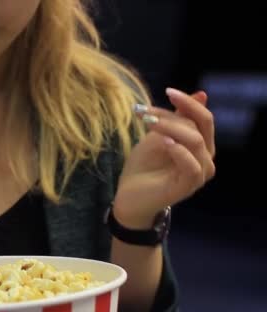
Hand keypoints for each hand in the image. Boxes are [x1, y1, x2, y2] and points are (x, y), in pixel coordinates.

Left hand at [113, 88, 215, 228]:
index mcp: (201, 145)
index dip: (188, 102)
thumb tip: (202, 93)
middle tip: (146, 112)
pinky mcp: (188, 186)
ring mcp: (199, 174)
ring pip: (196, 141)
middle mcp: (206, 158)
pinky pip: (192, 165)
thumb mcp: (158, 136)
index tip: (167, 91)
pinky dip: (179, 150)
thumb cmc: (144, 167)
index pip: (203, 118)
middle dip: (174, 114)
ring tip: (148, 124)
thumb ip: (177, 118)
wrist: (129, 196)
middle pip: (201, 126)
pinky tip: (164, 142)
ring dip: (171, 128)